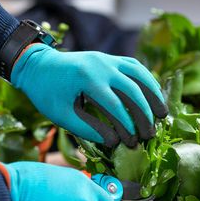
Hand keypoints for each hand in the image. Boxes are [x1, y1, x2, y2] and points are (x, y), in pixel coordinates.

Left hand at [11, 44, 167, 146]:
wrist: (36, 64)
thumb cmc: (45, 92)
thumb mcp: (61, 115)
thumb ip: (87, 129)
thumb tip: (113, 142)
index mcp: (87, 79)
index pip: (115, 106)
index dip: (127, 126)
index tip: (133, 142)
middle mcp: (101, 65)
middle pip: (132, 90)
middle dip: (144, 114)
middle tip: (151, 134)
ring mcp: (107, 58)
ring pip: (139, 74)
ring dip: (153, 94)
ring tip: (162, 114)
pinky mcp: (109, 58)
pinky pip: (134, 66)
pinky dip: (147, 80)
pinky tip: (153, 94)